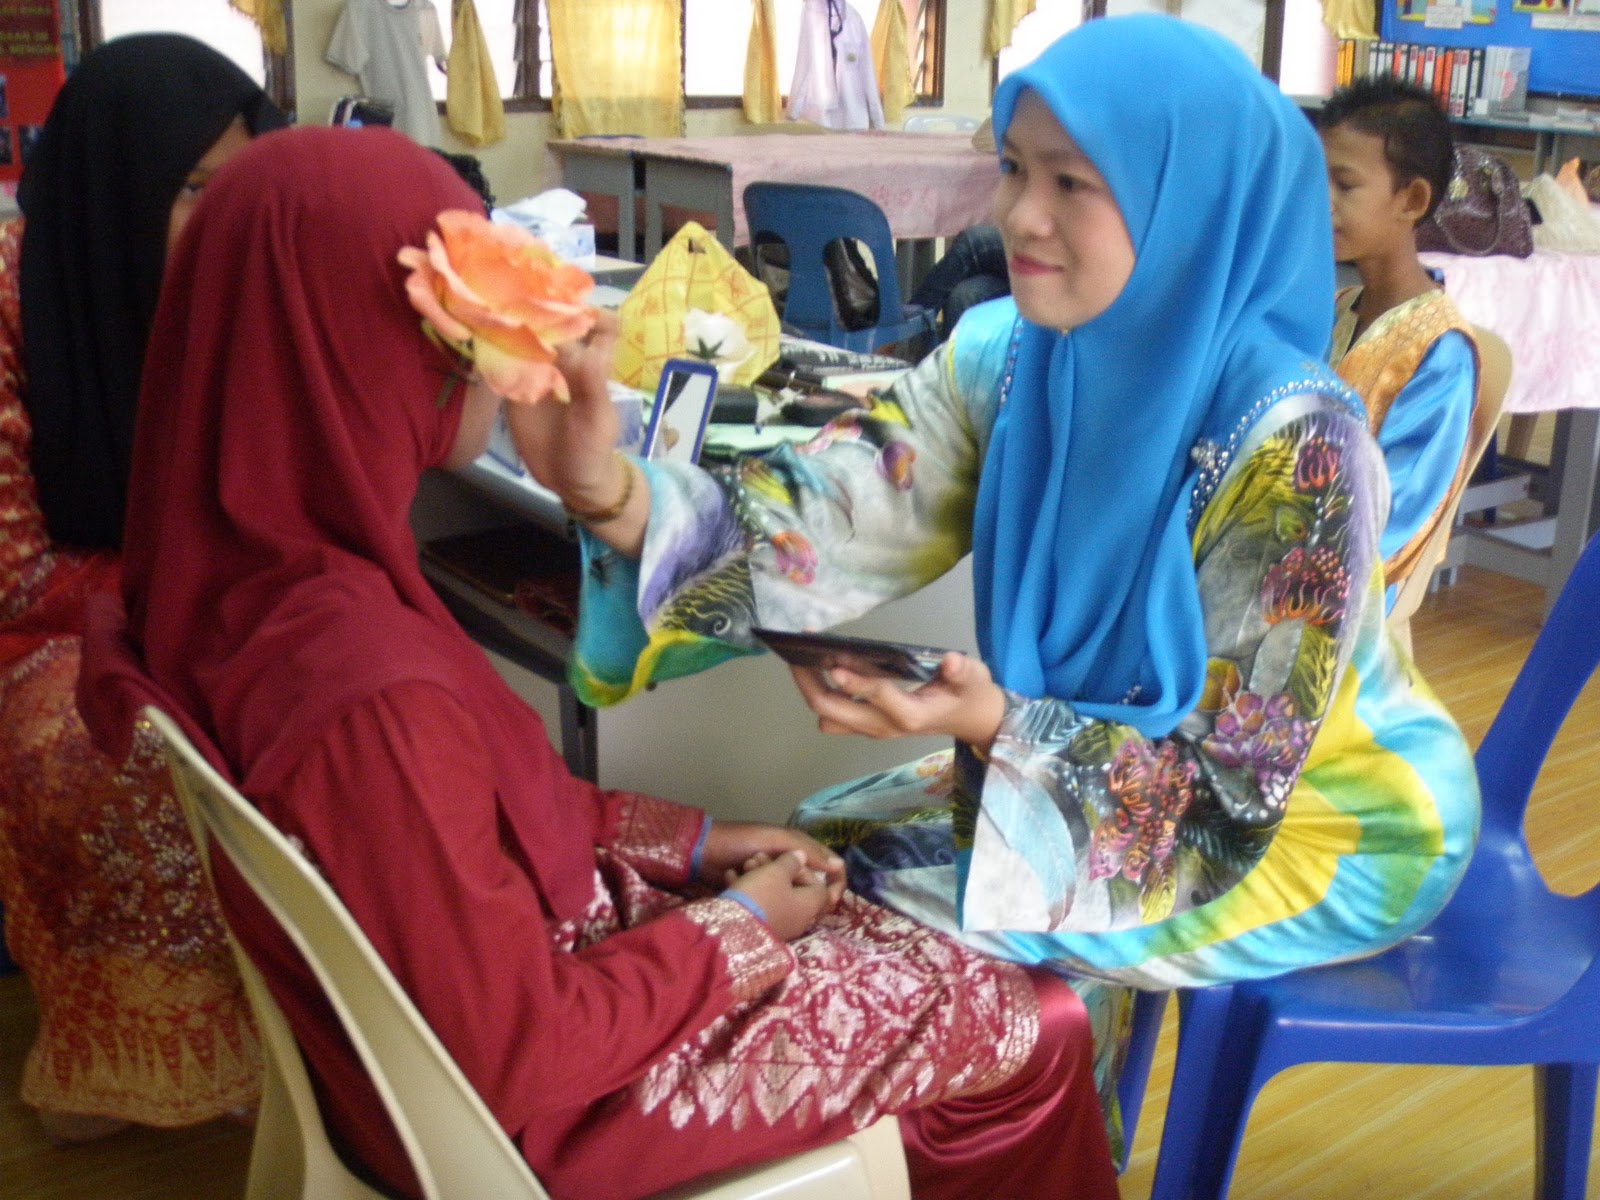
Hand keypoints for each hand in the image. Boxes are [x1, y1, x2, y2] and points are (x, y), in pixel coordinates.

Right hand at [504, 310, 622, 508]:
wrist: (570, 482)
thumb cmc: (593, 450)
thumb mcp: (597, 420)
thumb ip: (591, 386)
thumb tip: (579, 350)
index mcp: (591, 364)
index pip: (598, 324)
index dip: (588, 310)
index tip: (567, 303)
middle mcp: (565, 362)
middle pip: (554, 323)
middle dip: (539, 307)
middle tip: (514, 292)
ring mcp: (538, 373)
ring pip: (527, 338)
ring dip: (512, 322)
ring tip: (490, 304)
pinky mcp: (514, 389)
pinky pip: (503, 362)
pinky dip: (492, 348)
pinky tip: (477, 334)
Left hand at [701, 821, 844, 906]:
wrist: (704, 852)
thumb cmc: (741, 841)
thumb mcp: (776, 841)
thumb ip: (806, 851)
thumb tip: (838, 866)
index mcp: (799, 846)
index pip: (830, 865)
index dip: (835, 882)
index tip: (831, 900)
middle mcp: (792, 862)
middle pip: (815, 884)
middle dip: (811, 896)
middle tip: (805, 911)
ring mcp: (776, 878)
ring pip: (797, 895)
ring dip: (790, 900)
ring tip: (783, 908)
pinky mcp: (762, 891)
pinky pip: (778, 902)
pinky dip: (776, 906)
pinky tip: (772, 913)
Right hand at [725, 850, 831, 941]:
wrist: (732, 929)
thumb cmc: (762, 895)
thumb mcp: (777, 871)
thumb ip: (792, 862)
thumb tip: (804, 857)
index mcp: (810, 904)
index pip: (819, 886)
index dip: (805, 870)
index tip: (788, 860)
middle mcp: (799, 919)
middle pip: (793, 889)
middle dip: (777, 870)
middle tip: (759, 857)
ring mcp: (779, 926)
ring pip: (774, 895)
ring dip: (760, 877)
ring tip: (745, 864)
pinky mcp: (760, 929)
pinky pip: (760, 906)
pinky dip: (749, 891)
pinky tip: (732, 878)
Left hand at [787, 651, 1005, 753]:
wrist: (970, 720)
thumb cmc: (970, 693)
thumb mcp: (973, 678)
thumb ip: (961, 671)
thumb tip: (950, 660)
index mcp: (911, 714)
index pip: (878, 698)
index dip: (856, 682)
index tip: (836, 663)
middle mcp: (885, 726)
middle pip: (835, 712)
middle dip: (811, 684)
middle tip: (796, 652)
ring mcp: (873, 728)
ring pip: (828, 716)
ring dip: (811, 689)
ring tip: (800, 656)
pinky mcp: (867, 724)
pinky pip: (834, 715)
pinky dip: (822, 693)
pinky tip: (817, 666)